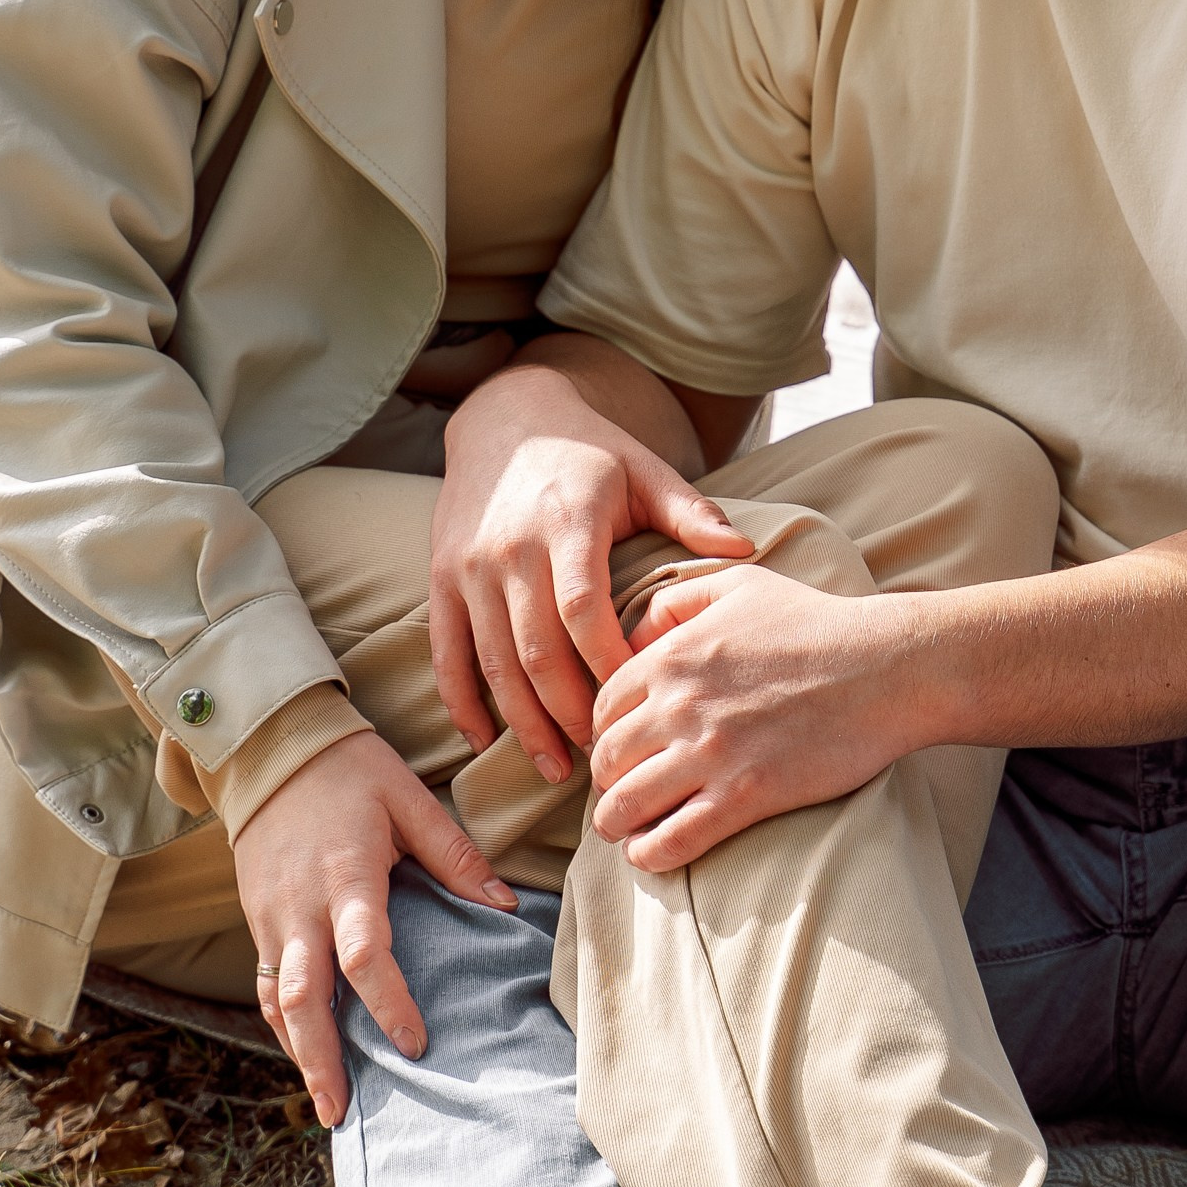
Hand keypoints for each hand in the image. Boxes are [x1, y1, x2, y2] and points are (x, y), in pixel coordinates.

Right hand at [231, 733, 516, 1123]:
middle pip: (305, 995)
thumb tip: (506, 905)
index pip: (364, 953)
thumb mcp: (409, 798)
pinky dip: (283, 1024)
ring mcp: (272, 915)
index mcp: (346, 875)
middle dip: (322, 1058)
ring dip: (299, 1054)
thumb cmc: (350, 769)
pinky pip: (266, 982)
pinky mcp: (257, 917)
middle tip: (344, 1113)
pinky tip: (304, 1054)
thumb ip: (456, 855)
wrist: (270, 747)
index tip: (414, 1044)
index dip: (388, 1003)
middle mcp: (301, 905)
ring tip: (326, 1104)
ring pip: (279, 998)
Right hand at [431, 368, 753, 781]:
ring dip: (522, 722)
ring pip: (493, 662)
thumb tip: (746, 552)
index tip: (638, 702)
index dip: (608, 663)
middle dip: (569, 712)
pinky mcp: (440, 579)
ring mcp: (468, 568)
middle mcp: (510, 549)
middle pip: (537, 649)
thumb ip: (691, 513)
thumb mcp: (643, 469)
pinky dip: (461, 703)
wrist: (503, 417)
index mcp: (567, 523)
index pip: (583, 609)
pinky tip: (484, 742)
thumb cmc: (589, 452)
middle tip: (603, 755)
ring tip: (556, 769)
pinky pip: (446, 652)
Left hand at [587, 564, 923, 869]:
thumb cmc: (818, 624)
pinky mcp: (745, 796)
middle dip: (605, 780)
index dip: (602, 733)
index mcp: (673, 656)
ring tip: (621, 831)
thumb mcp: (739, 584)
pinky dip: (650, 854)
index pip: (602, 707)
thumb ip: (676, 600)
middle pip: (607, 758)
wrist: (888, 668)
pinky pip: (673, 840)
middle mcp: (680, 705)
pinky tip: (648, 855)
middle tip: (617, 791)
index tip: (617, 748)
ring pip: (626, 804)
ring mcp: (710, 754)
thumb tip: (631, 633)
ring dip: (614, 823)